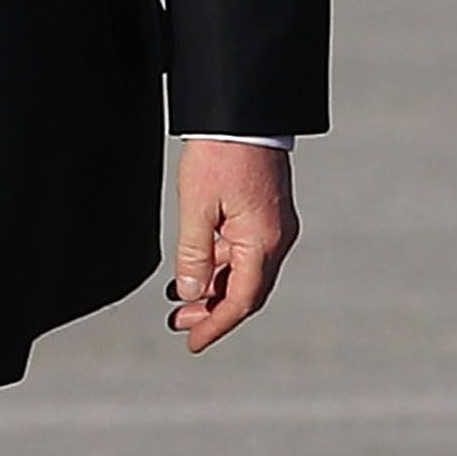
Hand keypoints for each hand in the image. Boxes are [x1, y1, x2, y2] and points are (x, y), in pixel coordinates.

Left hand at [168, 141, 298, 351]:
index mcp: (263, 241)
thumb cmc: (220, 154)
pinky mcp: (267, 215)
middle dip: (214, 312)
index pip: (242, 299)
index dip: (216, 325)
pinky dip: (222, 267)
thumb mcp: (196, 207)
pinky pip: (247, 253)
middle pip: (248, 291)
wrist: (244, 113)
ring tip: (181, 302)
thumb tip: (191, 294)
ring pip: (246, 274)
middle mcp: (277, 239)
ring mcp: (275, 227)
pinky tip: (197, 271)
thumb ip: (194, 255)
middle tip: (179, 324)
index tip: (193, 342)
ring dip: (215, 290)